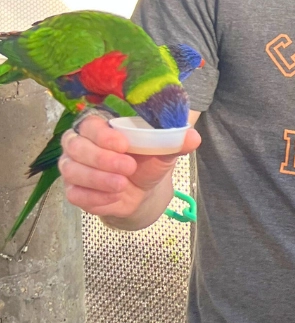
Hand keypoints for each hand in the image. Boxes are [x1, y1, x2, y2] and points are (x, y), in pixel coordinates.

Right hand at [60, 114, 199, 221]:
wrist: (144, 191)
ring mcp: (73, 168)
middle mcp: (80, 144)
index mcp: (100, 127)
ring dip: (99, 179)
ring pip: (72, 171)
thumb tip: (193, 137)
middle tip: (128, 168)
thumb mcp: (163, 151)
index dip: (103, 135)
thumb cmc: (148, 162)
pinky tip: (114, 196)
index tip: (124, 144)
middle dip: (102, 159)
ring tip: (123, 184)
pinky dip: (96, 197)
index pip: (90, 125)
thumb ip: (174, 141)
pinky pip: (76, 194)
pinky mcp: (74, 191)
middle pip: (76, 147)